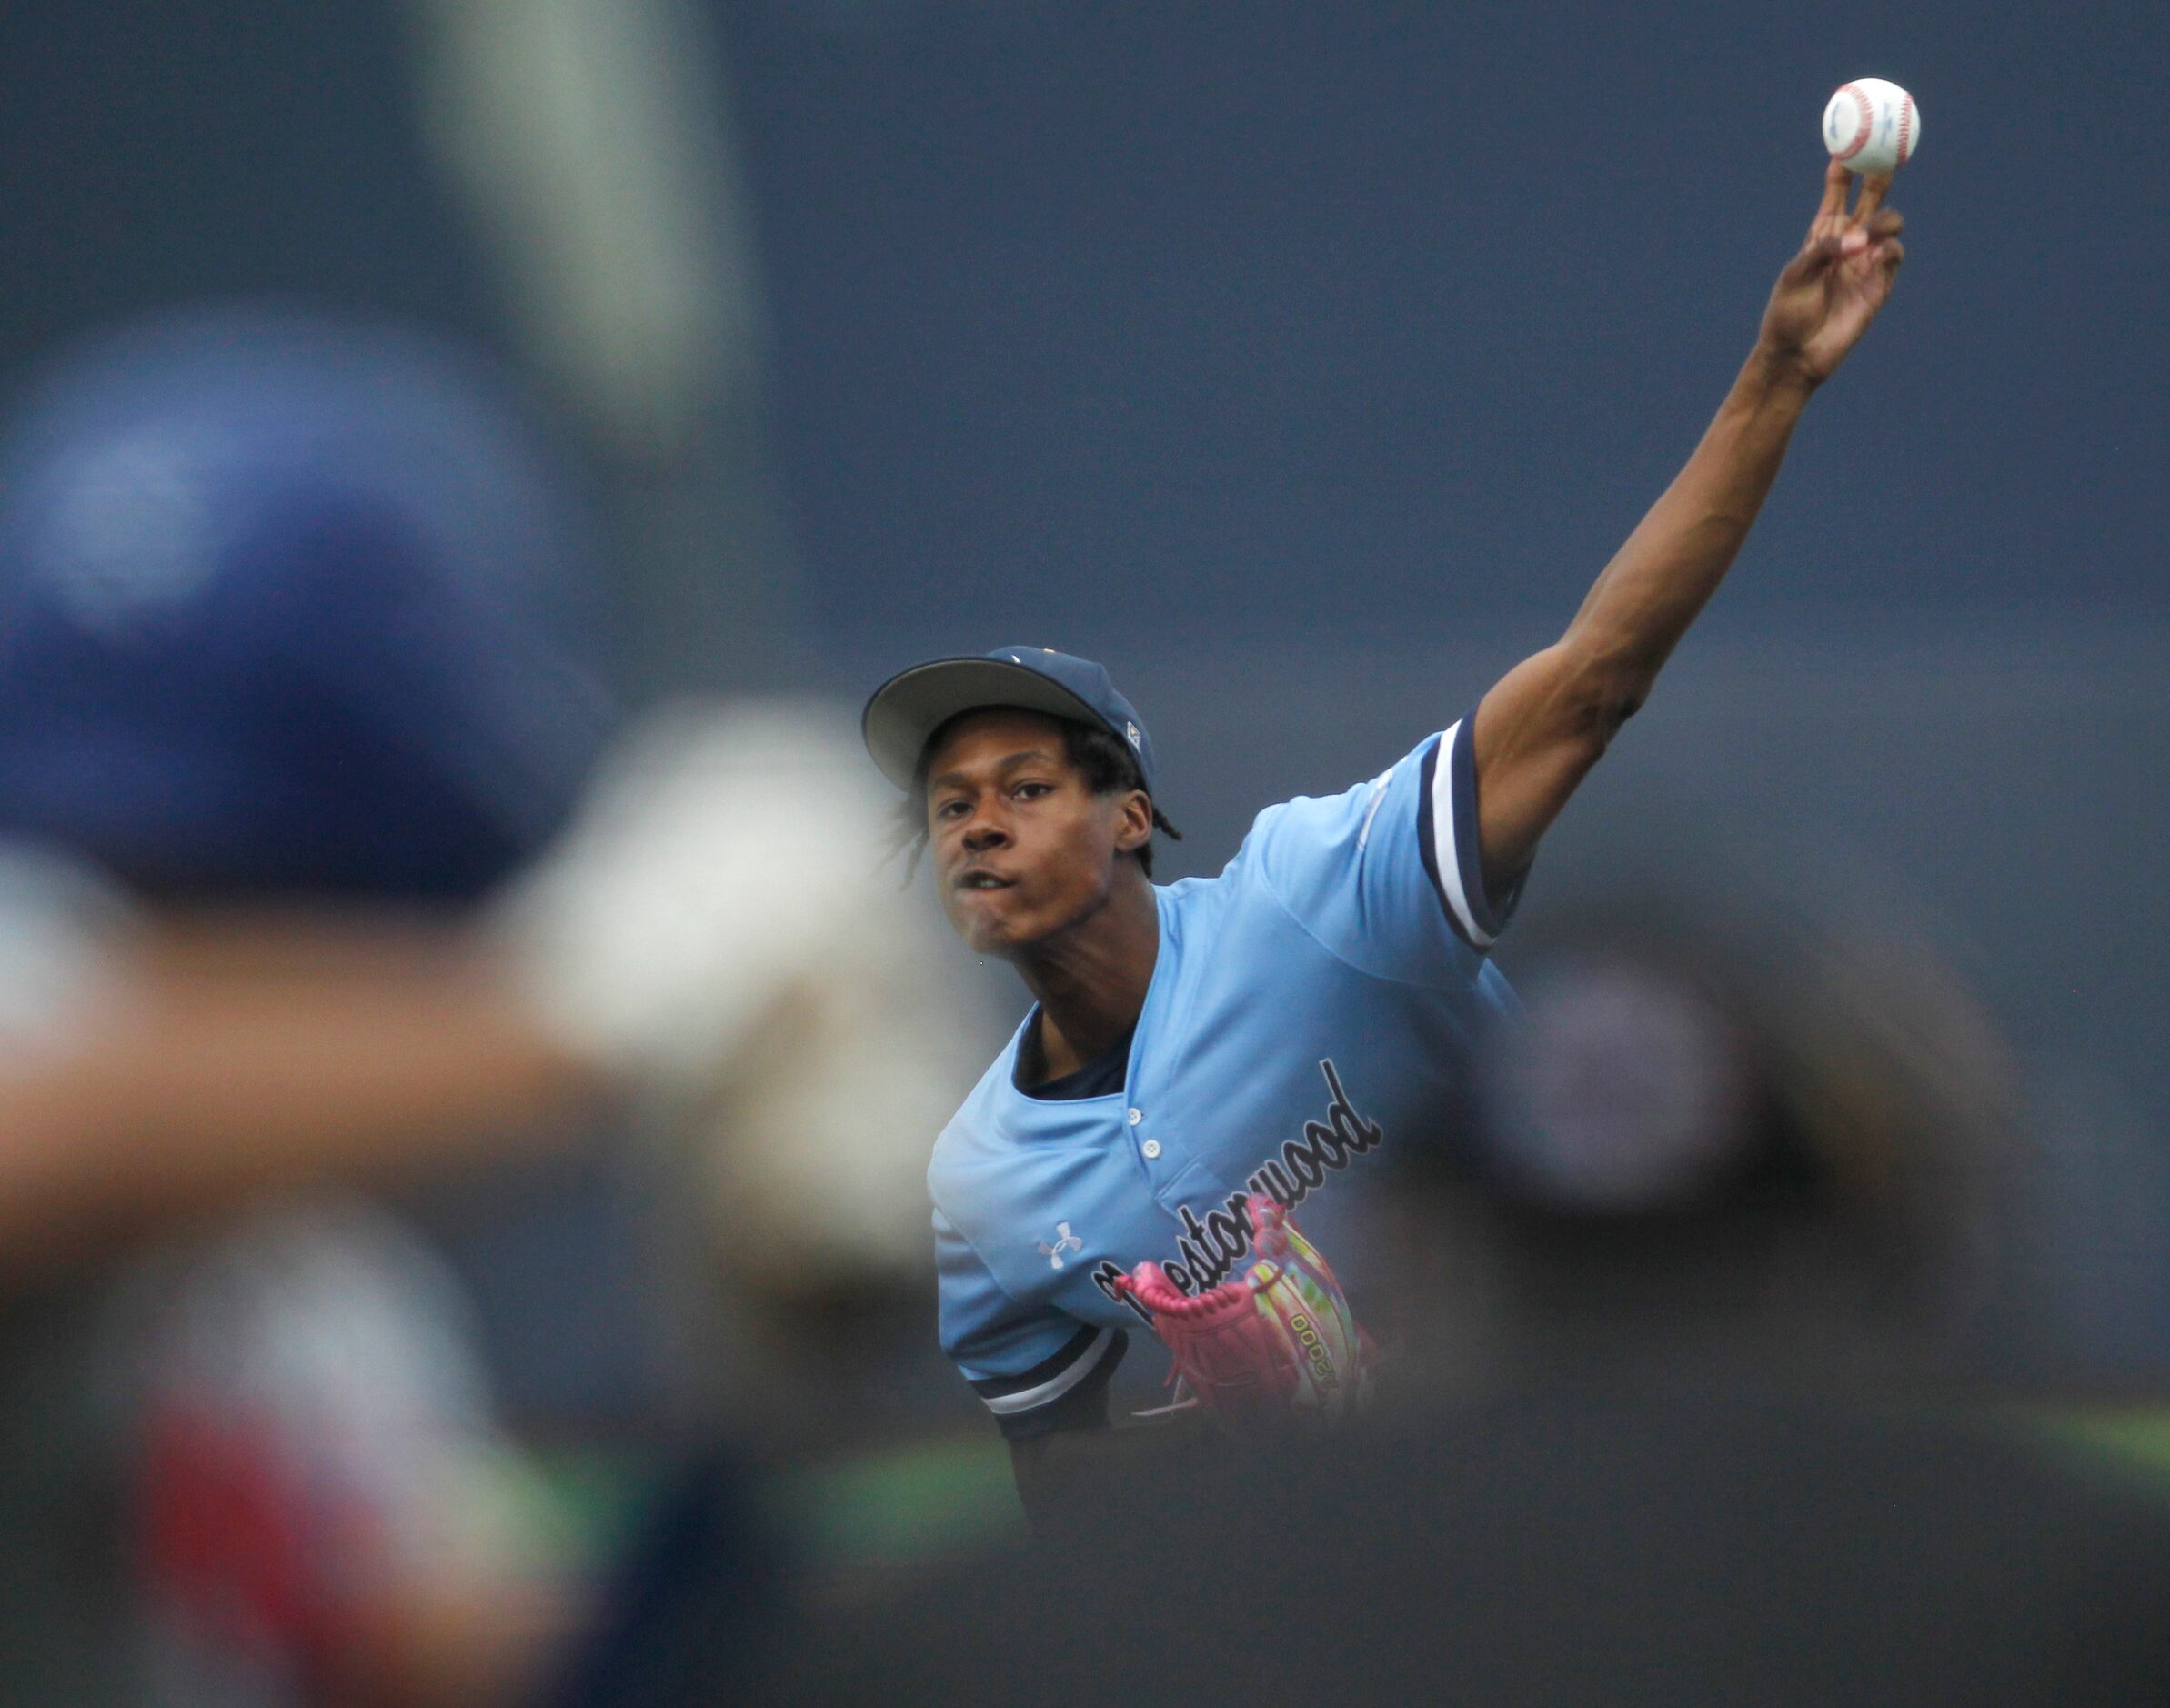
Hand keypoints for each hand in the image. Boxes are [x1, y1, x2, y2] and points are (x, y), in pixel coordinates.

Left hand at [1757, 160, 1905, 388]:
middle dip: (1880, 175)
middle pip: (1872, 198)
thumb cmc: (1788, 314)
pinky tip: (1874, 256)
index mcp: (1822, 234)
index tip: (1848, 144)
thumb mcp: (1796, 275)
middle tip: (1887, 155)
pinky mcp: (1879, 284)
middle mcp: (1847, 243)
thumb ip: (1824, 250)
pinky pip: (1894, 256)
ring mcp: (1866, 262)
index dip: (1844, 169)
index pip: (1837, 192)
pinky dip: (1888, 250)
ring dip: (1883, 222)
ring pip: (1889, 224)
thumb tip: (1860, 240)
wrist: (1797, 354)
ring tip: (1868, 236)